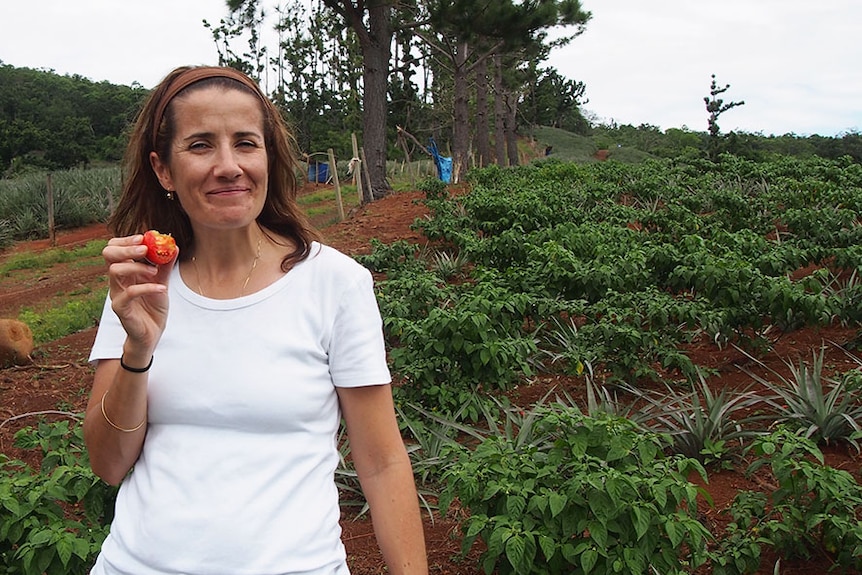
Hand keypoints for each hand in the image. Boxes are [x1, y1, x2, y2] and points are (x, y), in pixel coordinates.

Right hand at [103, 234, 177, 353]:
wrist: (152, 333)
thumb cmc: (153, 307)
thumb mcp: (162, 282)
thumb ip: (165, 265)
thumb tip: (173, 245)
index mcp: (125, 271)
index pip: (114, 248)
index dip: (126, 240)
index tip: (143, 238)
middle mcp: (117, 280)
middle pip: (109, 254)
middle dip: (127, 248)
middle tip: (145, 250)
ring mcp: (117, 294)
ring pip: (115, 271)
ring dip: (137, 267)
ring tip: (155, 272)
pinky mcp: (121, 309)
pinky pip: (128, 294)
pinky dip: (146, 288)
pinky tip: (162, 289)